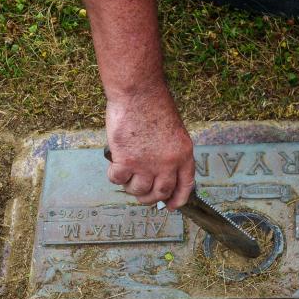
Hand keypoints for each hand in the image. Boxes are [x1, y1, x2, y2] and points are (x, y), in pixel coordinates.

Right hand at [105, 87, 194, 208]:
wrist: (138, 92)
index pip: (185, 186)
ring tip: (126, 175)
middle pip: (160, 193)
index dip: (177, 200)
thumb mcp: (174, 131)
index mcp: (183, 155)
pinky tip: (114, 166)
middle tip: (141, 194)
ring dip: (130, 187)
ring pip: (138, 190)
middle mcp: (167, 163)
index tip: (170, 206)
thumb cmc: (154, 105)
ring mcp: (147, 164)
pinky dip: (114, 175)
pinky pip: (118, 180)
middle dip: (149, 198)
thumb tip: (160, 172)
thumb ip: (170, 152)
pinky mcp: (126, 161)